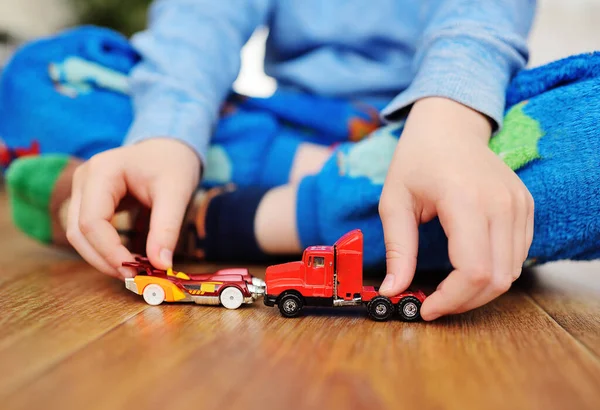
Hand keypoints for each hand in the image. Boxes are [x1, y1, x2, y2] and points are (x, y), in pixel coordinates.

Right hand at [67, 138, 200, 278]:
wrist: (169, 149)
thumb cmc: (173, 164)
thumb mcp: (176, 193)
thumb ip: (167, 229)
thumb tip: (161, 265)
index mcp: (101, 171)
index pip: (92, 222)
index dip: (109, 251)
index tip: (134, 271)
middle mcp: (84, 179)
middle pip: (78, 232)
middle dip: (104, 259)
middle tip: (135, 279)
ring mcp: (82, 190)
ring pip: (79, 236)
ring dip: (102, 258)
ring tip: (133, 271)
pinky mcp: (89, 201)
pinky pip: (89, 232)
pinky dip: (105, 250)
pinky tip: (128, 260)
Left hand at [378, 97, 533, 319]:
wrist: (449, 125)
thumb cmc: (417, 158)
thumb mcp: (394, 201)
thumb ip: (397, 249)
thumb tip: (392, 291)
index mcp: (465, 199)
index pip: (474, 270)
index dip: (451, 299)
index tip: (426, 308)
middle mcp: (501, 203)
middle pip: (497, 279)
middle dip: (463, 302)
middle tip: (434, 304)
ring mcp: (518, 205)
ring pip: (511, 273)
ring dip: (479, 292)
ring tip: (448, 289)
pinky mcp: (525, 207)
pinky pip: (517, 256)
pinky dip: (494, 273)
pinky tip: (466, 270)